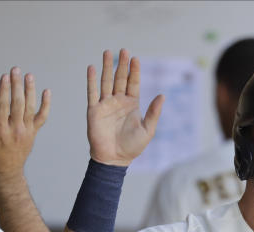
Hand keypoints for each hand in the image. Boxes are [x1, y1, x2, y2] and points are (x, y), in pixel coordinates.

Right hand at [0, 67, 49, 178]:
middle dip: (17, 85)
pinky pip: (42, 117)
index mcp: (0, 130)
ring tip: (29, 75)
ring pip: (30, 107)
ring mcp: (26, 131)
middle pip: (18, 103)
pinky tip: (47, 91)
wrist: (7, 172)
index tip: (5, 76)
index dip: (4, 90)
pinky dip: (46, 105)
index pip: (3, 106)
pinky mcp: (33, 133)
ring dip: (30, 90)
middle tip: (15, 69)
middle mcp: (15, 129)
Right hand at [87, 49, 164, 165]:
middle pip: (120, 78)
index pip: (133, 83)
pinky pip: (92, 92)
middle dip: (122, 64)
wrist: (114, 159)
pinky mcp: (94, 110)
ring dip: (106, 67)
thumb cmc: (132, 147)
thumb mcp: (147, 130)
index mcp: (132, 104)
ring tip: (107, 52)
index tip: (135, 58)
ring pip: (106, 81)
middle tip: (124, 50)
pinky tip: (91, 68)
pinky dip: (91, 80)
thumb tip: (162, 96)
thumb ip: (153, 113)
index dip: (134, 71)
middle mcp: (118, 101)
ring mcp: (106, 105)